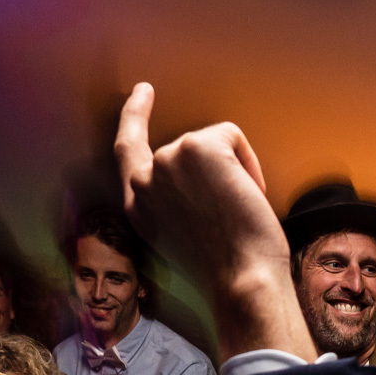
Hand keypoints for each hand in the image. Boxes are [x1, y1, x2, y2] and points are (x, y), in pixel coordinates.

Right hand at [113, 82, 312, 360]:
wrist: (240, 282)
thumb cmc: (224, 271)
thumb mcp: (180, 236)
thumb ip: (174, 201)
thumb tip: (203, 179)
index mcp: (137, 208)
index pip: (127, 150)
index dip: (134, 116)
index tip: (143, 92)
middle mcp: (144, 181)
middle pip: (187, 148)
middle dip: (219, 161)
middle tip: (239, 202)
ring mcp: (167, 160)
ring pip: (212, 143)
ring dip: (234, 173)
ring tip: (237, 215)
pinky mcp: (196, 148)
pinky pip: (231, 136)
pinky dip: (248, 164)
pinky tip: (248, 197)